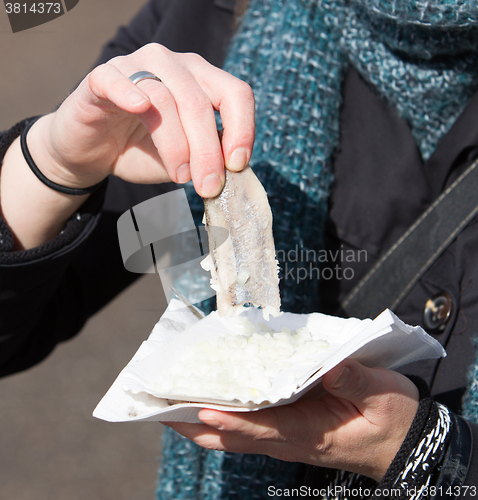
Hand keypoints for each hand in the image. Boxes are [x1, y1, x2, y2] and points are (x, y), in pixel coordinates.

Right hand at [27, 43, 254, 196]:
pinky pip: (115, 79)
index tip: (237, 165)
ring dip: (176, 144)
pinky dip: (128, 92)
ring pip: (163, 98)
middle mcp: (172, 65)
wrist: (94, 152)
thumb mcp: (186, 160)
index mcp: (200, 80)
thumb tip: (233, 168)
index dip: (242, 129)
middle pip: (199, 101)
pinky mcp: (101, 77)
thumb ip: (208, 157)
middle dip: (207, 150)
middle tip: (207, 187)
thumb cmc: (143, 151)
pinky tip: (139, 108)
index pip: (235, 93)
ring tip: (179, 176)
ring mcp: (135, 66)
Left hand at [166, 359, 418, 481]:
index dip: (231, 420)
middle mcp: (287, 438)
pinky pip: (244, 425)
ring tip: (170, 400)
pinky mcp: (285, 428)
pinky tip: (207, 396)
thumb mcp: (383, 397)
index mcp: (309, 433)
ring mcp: (283, 436)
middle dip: (193, 424)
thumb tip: (328, 365)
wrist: (399, 443)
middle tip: (161, 405)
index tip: (201, 409)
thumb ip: (354, 381)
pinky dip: (220, 414)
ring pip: (231, 434)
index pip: (261, 429)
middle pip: (231, 437)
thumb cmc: (391, 420)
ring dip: (198, 420)